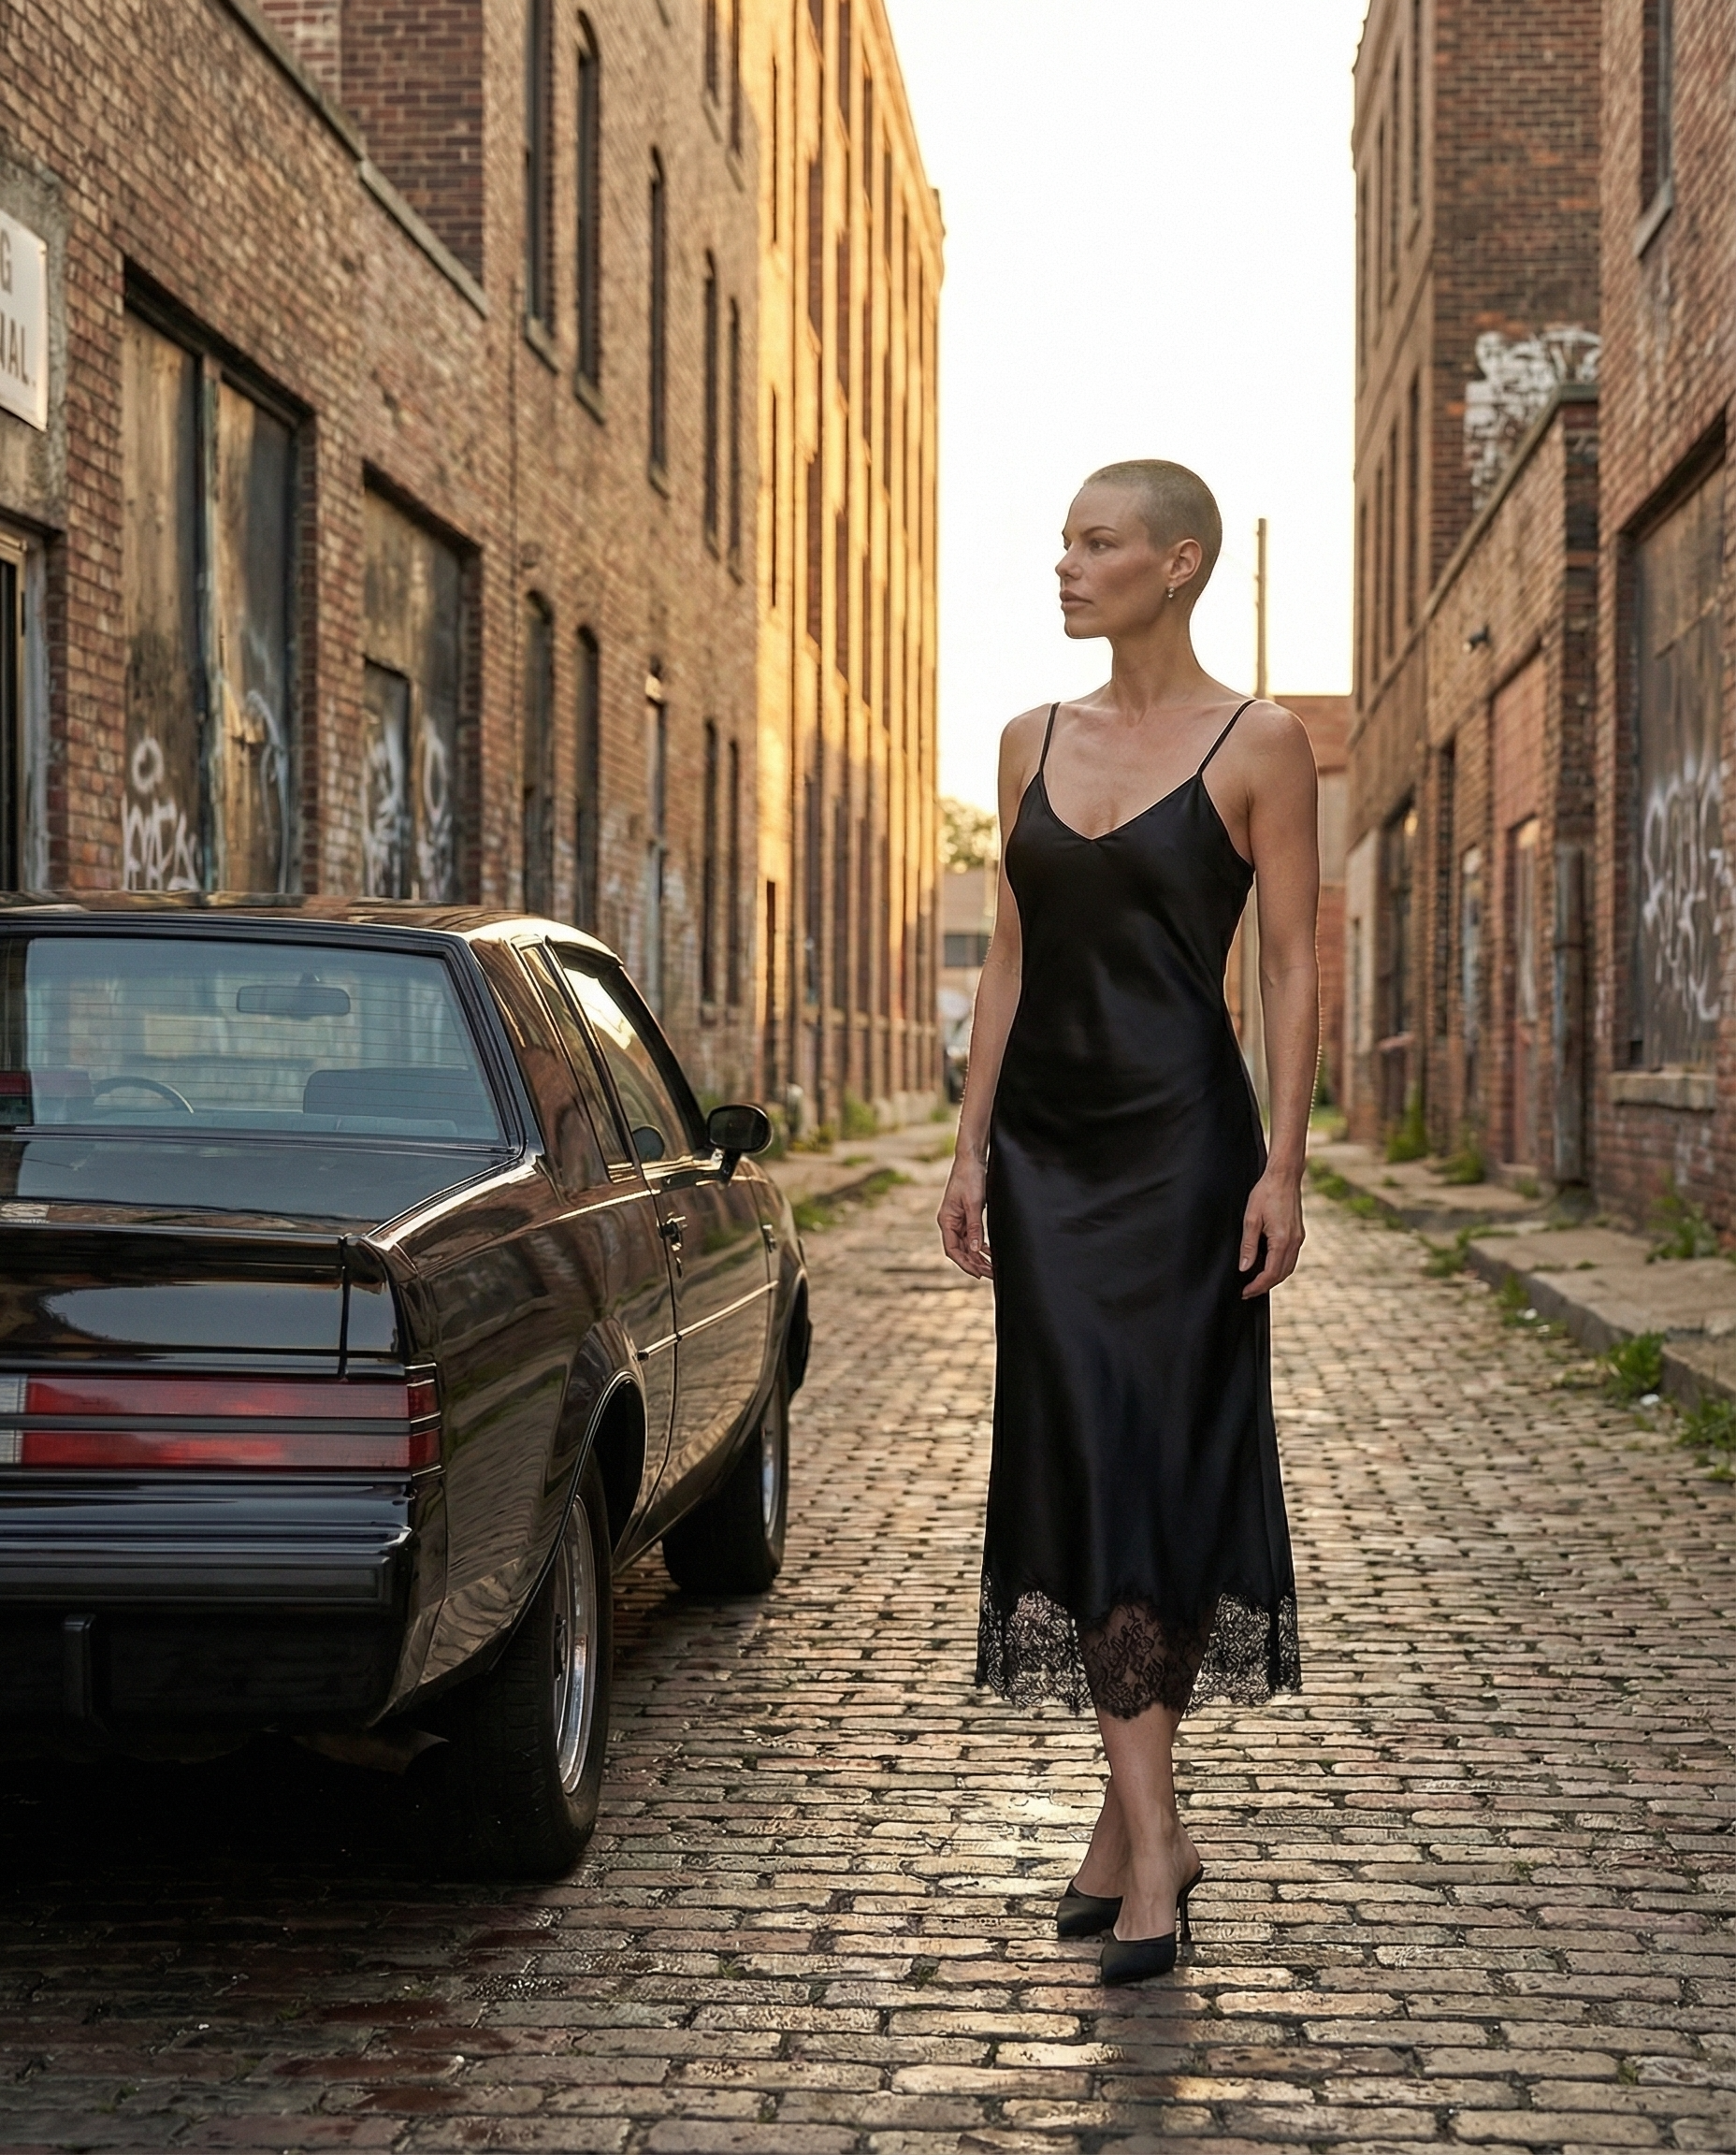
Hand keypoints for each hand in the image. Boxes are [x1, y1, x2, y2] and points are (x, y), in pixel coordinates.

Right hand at [938, 1155, 992, 1277]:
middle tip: (990, 1273)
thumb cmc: (970, 1178)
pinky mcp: (966, 1216)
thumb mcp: (974, 1204)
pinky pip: (971, 1236)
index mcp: (946, 1220)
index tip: (978, 1273)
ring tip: (991, 1266)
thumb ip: (975, 1227)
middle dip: (974, 1263)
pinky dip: (979, 1245)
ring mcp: (957, 1220)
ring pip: (966, 1244)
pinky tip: (989, 1251)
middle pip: (960, 1250)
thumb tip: (976, 1249)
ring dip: (978, 1256)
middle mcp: (950, 1222)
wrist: (971, 1160)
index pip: (953, 1250)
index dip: (965, 1264)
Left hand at [1239, 1165, 1303, 1296]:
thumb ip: (1248, 1246)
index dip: (1257, 1286)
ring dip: (1273, 1278)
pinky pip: (1291, 1258)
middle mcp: (1294, 1242)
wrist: (1284, 1176)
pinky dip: (1280, 1267)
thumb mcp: (1250, 1219)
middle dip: (1264, 1286)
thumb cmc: (1266, 1193)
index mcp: (1282, 1240)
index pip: (1270, 1273)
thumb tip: (1244, 1267)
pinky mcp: (1299, 1234)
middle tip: (1248, 1291)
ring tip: (1256, 1282)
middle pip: (1281, 1275)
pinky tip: (1268, 1266)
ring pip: (1288, 1268)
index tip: (1245, 1292)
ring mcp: (1299, 1239)